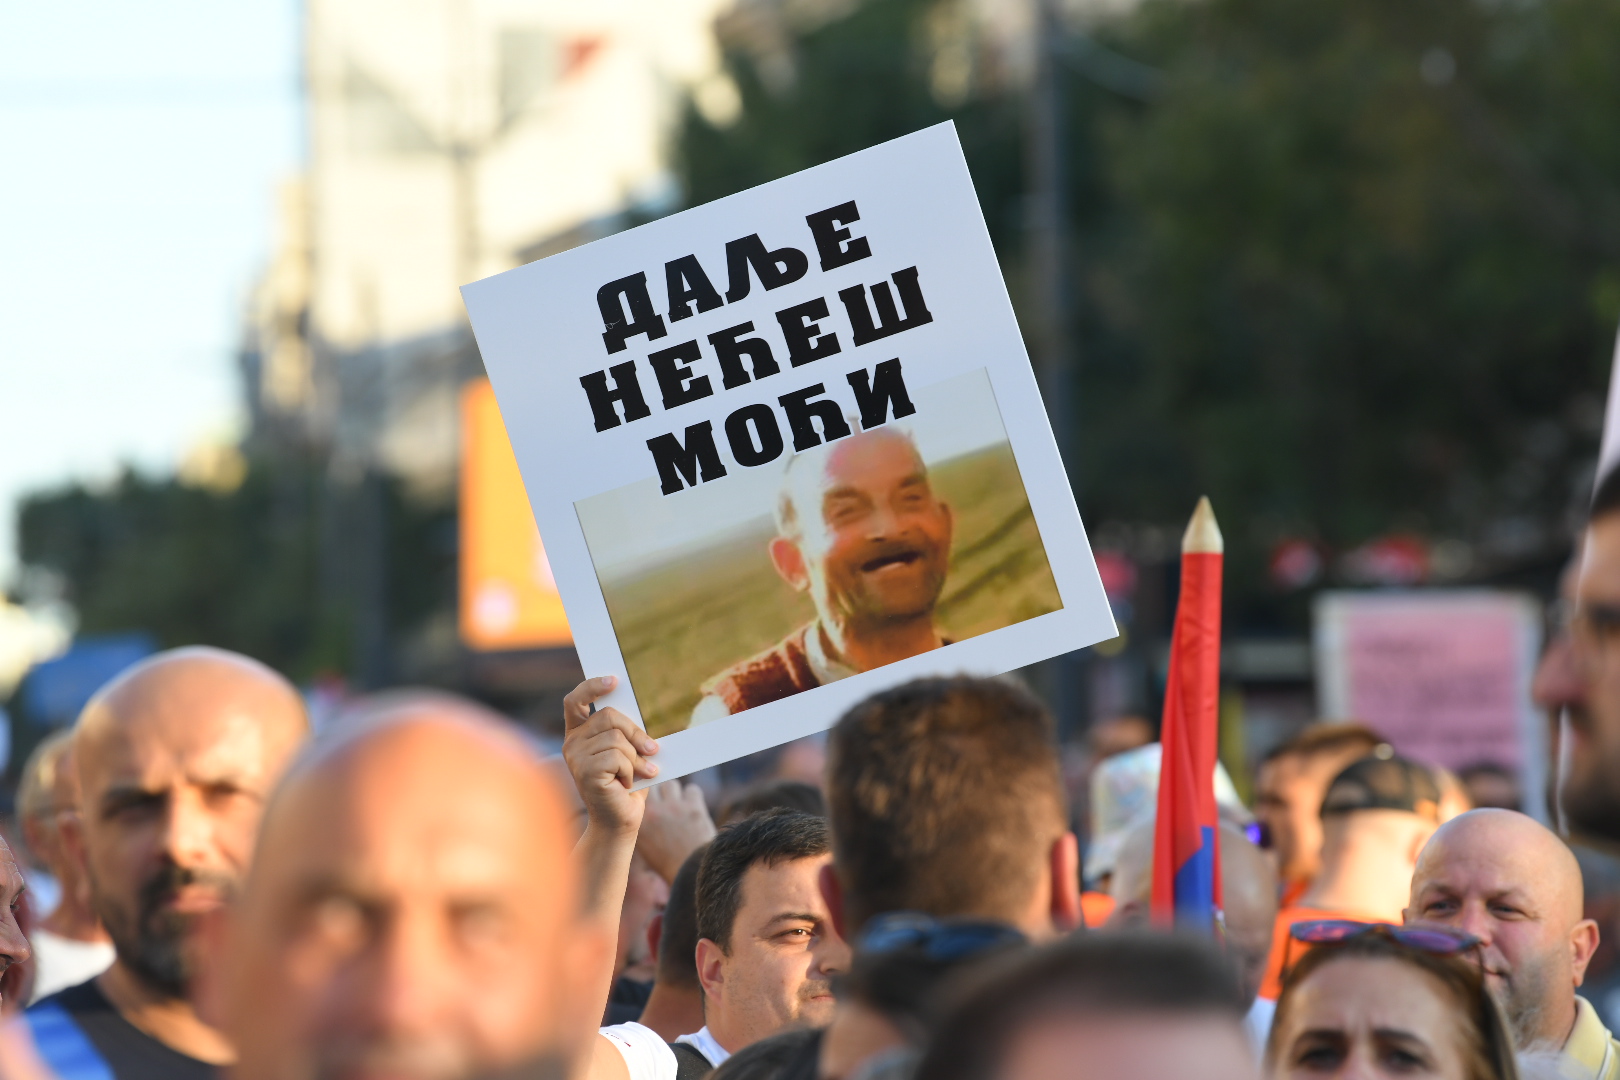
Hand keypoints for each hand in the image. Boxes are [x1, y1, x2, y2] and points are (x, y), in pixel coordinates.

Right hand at [563, 676, 659, 837]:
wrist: (620, 821)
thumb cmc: (627, 785)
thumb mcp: (628, 752)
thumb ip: (626, 732)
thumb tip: (639, 715)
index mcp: (578, 734)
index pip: (574, 701)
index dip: (592, 686)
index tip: (614, 680)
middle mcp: (572, 743)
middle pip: (608, 715)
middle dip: (635, 732)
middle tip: (651, 750)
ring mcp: (576, 758)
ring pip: (618, 739)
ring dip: (636, 759)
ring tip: (634, 776)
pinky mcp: (586, 772)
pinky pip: (619, 757)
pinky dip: (632, 770)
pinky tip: (626, 785)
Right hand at [637, 780, 716, 881]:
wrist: (692, 873)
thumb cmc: (668, 862)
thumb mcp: (645, 844)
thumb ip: (642, 822)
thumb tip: (644, 803)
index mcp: (639, 822)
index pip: (638, 792)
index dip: (645, 793)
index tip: (651, 797)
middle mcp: (654, 812)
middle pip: (654, 784)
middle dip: (659, 791)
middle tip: (666, 801)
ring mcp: (674, 807)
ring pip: (672, 784)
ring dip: (676, 793)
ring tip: (679, 806)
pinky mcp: (694, 807)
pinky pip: (692, 789)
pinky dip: (693, 797)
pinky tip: (693, 808)